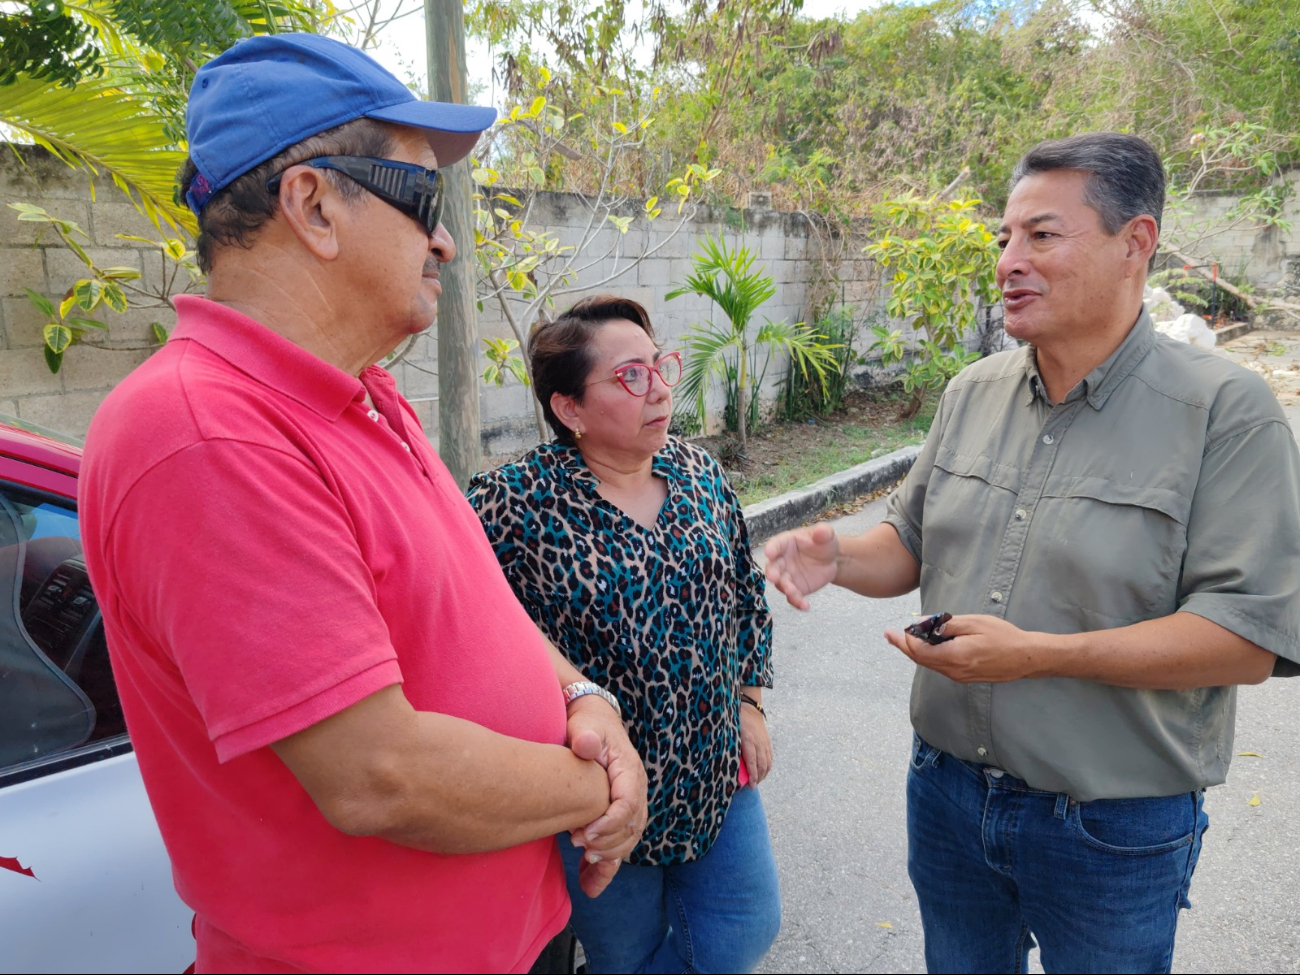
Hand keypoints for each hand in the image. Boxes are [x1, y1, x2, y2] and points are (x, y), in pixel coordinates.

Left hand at [565, 696, 648, 897]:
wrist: (592, 724)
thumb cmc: (586, 725)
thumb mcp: (584, 725)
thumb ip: (585, 736)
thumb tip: (586, 745)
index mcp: (629, 770)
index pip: (628, 803)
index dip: (610, 822)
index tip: (585, 833)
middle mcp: (635, 790)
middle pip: (632, 826)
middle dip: (607, 842)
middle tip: (579, 844)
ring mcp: (630, 805)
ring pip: (628, 841)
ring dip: (609, 856)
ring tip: (584, 861)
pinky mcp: (619, 817)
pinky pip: (619, 848)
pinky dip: (606, 870)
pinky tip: (588, 886)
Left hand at [739, 701, 772, 784]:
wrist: (750, 708)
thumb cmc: (736, 721)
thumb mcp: (731, 733)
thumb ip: (732, 747)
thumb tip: (729, 763)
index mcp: (748, 741)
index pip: (752, 762)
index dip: (753, 775)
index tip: (751, 785)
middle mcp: (759, 743)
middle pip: (762, 765)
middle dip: (758, 778)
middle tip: (752, 786)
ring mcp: (765, 743)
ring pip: (768, 763)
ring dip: (763, 774)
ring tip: (757, 781)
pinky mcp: (768, 742)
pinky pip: (770, 758)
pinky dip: (768, 767)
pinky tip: (763, 772)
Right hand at [763, 523, 839, 609]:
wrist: (831, 560)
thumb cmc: (822, 543)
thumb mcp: (826, 535)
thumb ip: (823, 532)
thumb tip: (821, 531)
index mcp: (785, 543)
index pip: (775, 545)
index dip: (772, 549)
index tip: (769, 553)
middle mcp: (781, 561)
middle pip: (773, 567)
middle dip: (772, 573)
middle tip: (773, 577)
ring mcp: (787, 576)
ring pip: (782, 584)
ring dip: (786, 589)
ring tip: (794, 593)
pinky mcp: (795, 589)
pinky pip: (793, 597)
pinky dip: (797, 602)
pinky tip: (805, 606)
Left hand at [884, 614, 1046, 682]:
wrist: (1026, 658)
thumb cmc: (1003, 637)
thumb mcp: (974, 623)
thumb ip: (946, 625)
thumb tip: (923, 623)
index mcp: (954, 657)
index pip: (919, 651)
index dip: (904, 640)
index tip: (892, 630)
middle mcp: (954, 671)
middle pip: (921, 660)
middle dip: (904, 646)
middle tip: (889, 635)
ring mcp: (959, 676)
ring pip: (930, 664)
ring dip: (916, 651)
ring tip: (903, 638)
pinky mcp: (965, 677)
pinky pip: (940, 666)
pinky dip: (929, 656)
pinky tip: (927, 646)